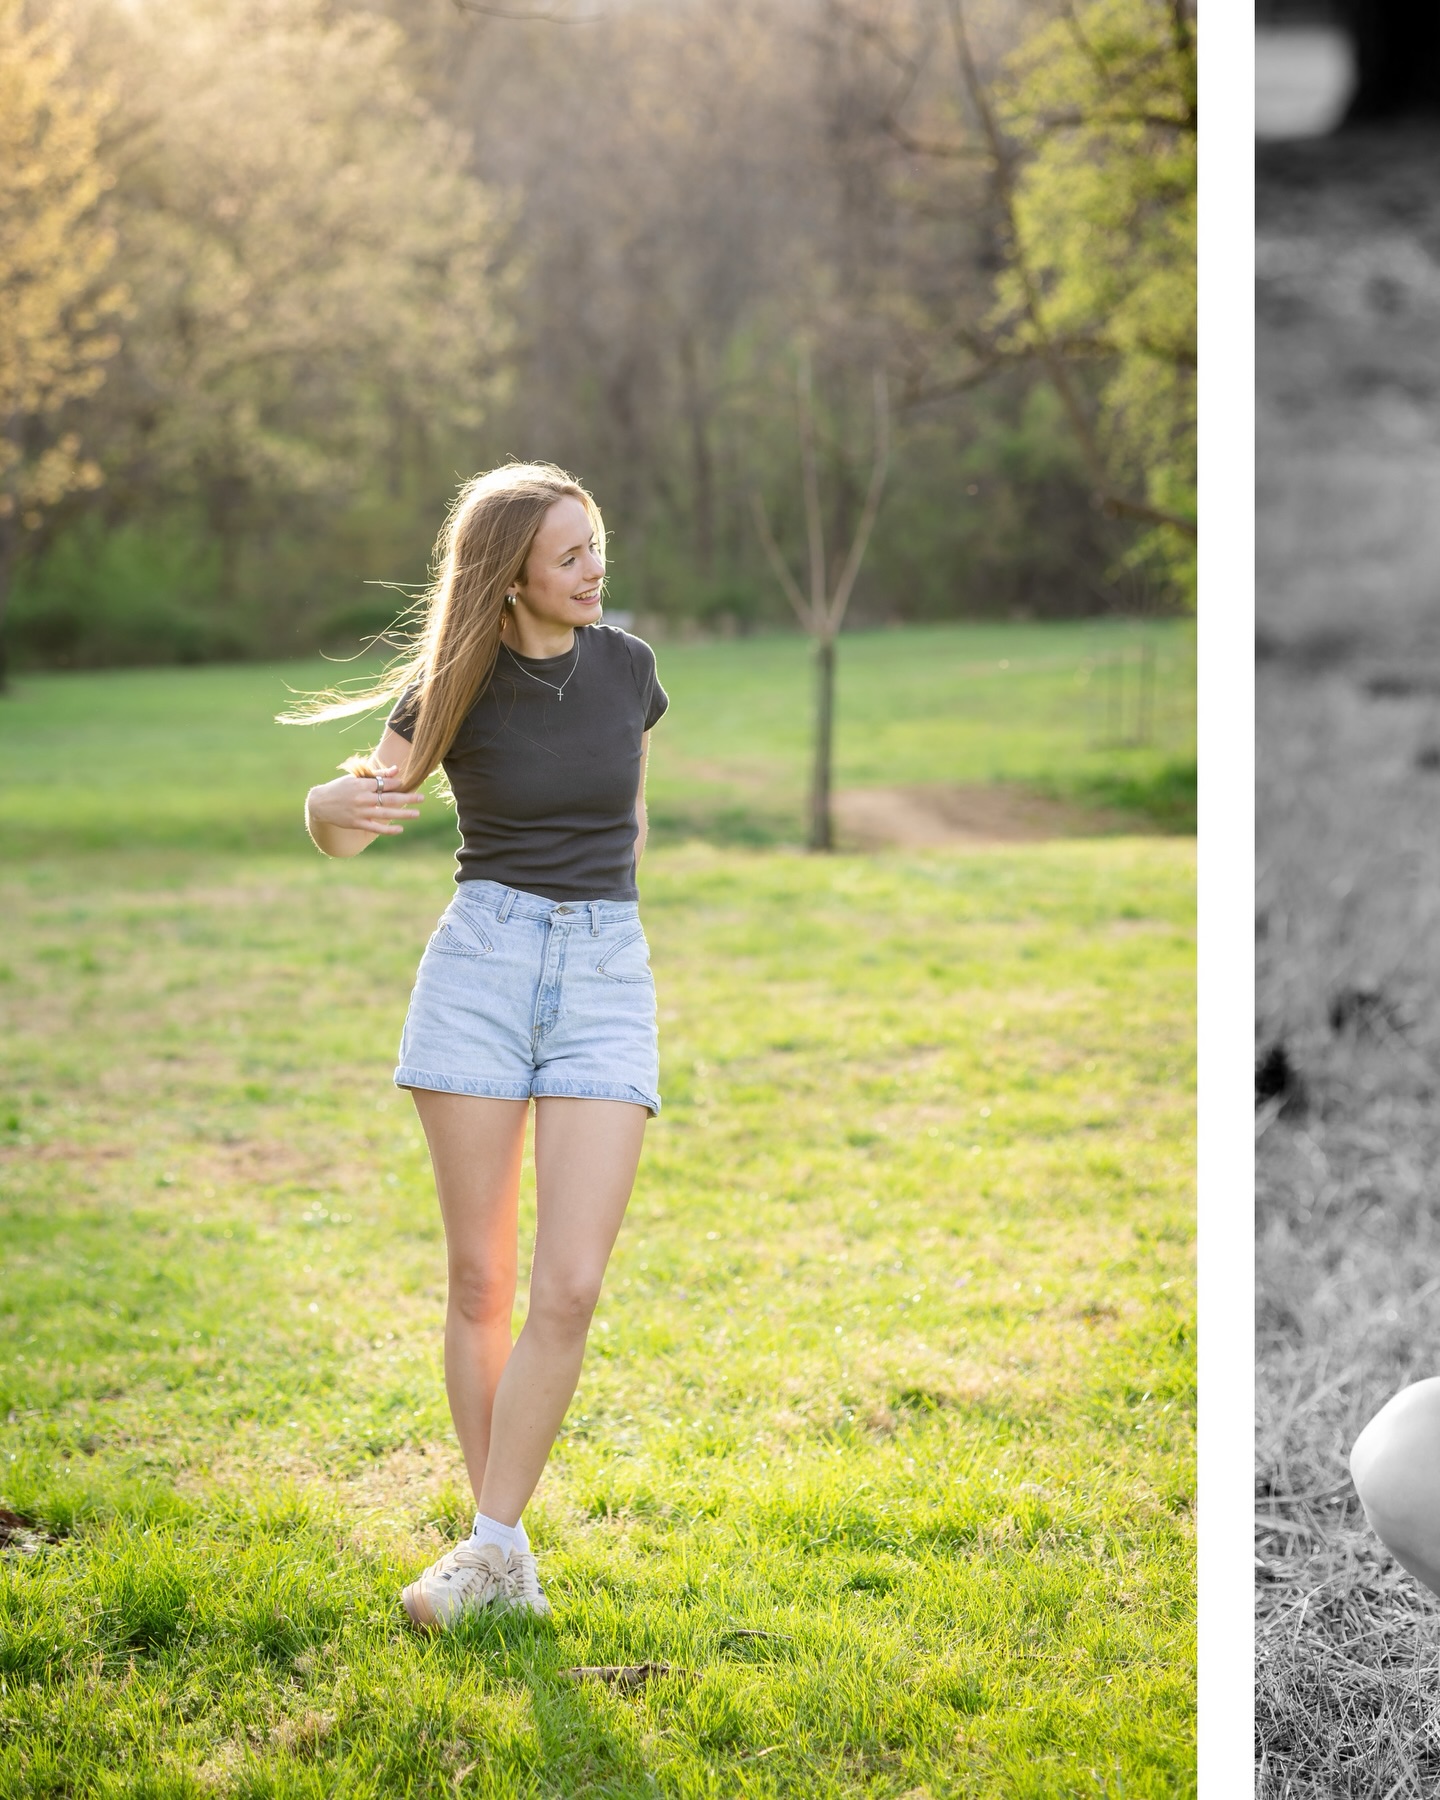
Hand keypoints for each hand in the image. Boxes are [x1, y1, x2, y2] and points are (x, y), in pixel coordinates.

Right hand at [306, 765, 423, 836]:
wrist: (320, 803)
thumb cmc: (340, 788)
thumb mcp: (356, 778)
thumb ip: (377, 774)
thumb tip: (396, 770)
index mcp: (361, 785)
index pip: (384, 784)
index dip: (396, 784)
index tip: (406, 784)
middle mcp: (362, 798)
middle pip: (389, 798)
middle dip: (407, 798)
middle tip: (422, 798)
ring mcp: (360, 812)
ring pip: (385, 814)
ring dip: (402, 814)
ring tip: (417, 813)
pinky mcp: (357, 824)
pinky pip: (375, 827)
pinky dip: (388, 829)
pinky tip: (400, 829)